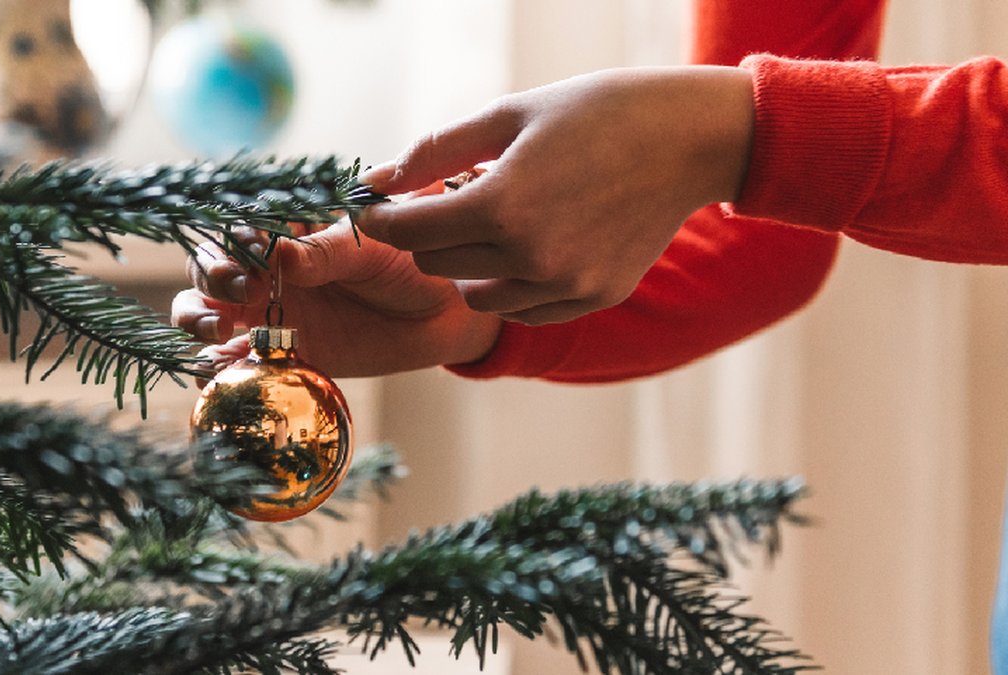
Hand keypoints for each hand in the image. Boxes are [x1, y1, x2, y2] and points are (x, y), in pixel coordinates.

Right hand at [170, 218, 502, 382]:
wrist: (443, 313)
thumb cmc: (409, 261)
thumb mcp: (371, 247)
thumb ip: (326, 252)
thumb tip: (280, 254)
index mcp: (287, 228)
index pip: (238, 226)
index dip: (232, 239)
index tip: (251, 254)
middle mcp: (268, 267)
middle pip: (210, 266)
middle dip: (211, 275)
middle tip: (240, 289)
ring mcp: (270, 310)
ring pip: (207, 309)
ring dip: (197, 318)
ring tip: (219, 330)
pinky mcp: (282, 352)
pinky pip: (237, 361)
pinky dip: (218, 368)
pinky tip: (218, 373)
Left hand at [356, 65, 754, 324]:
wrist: (689, 138)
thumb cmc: (596, 112)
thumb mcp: (508, 115)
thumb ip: (434, 151)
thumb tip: (374, 179)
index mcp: (502, 204)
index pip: (408, 231)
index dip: (383, 217)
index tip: (377, 206)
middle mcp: (531, 256)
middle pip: (436, 265)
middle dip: (427, 234)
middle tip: (449, 200)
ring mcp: (566, 284)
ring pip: (477, 296)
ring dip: (468, 263)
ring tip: (495, 221)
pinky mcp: (594, 297)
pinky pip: (524, 309)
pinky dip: (510, 284)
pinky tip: (527, 246)